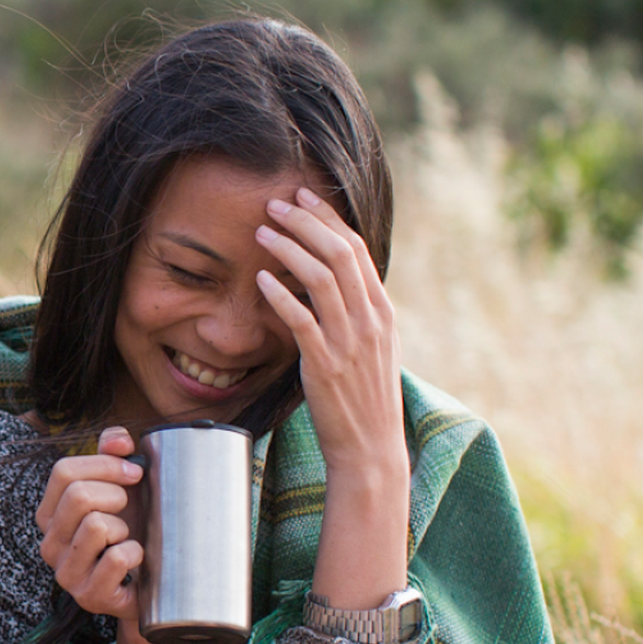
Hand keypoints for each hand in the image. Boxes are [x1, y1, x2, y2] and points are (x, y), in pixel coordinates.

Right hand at [35, 426, 146, 628]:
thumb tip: (118, 440)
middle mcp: (49, 544)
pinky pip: (117, 558)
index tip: (135, 473)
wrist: (154, 586)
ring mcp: (67, 573)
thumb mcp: (122, 488)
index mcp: (49, 515)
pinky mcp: (90, 596)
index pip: (63, 471)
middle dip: (116, 495)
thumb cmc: (133, 532)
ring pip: (97, 525)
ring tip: (126, 539)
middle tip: (129, 509)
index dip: (105, 464)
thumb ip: (114, 455)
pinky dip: (136, 553)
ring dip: (124, 528)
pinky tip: (135, 561)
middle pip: (78, 496)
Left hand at [255, 186, 404, 484]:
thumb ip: (356, 311)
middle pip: (339, 253)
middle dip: (306, 221)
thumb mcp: (370, 346)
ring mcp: (349, 342)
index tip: (302, 197)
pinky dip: (281, 294)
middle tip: (274, 203)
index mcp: (382, 310)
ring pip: (321, 278)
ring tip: (262, 231)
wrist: (371, 446)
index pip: (356, 249)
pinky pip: (301, 320)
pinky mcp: (325, 365)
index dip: (328, 218)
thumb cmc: (363, 396)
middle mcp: (370, 320)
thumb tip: (331, 279)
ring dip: (289, 248)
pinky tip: (261, 278)